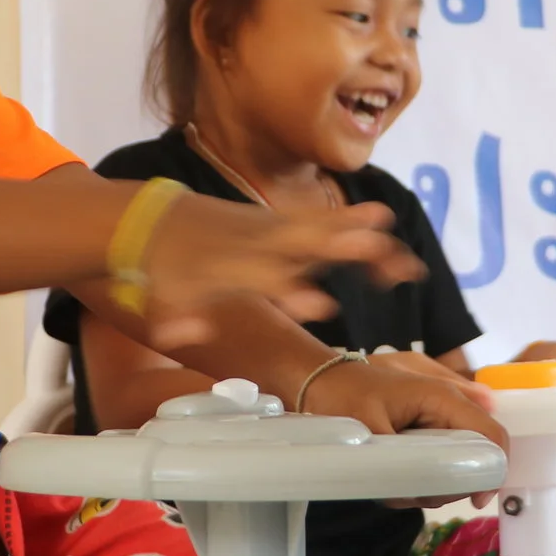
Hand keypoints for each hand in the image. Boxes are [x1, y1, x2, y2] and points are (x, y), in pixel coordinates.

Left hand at [141, 195, 418, 346]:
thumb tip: (177, 337)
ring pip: (324, 229)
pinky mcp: (279, 219)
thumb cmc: (162, 269)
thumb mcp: (163, 299)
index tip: (325, 309)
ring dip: (364, 238)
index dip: (294, 294)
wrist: (151, 218)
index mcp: (233, 268)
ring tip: (403, 256)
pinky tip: (385, 220)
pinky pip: (322, 219)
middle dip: (342, 248)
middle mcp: (258, 244)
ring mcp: (272, 228)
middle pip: (306, 244)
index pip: (268, 281)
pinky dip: (355, 220)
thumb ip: (178, 319)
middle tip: (382, 254)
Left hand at [303, 359, 508, 508]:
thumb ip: (403, 460)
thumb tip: (429, 488)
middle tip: (417, 493)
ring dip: (432, 482)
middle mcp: (447, 404)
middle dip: (453, 482)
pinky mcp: (426, 427)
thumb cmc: (341, 394)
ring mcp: (437, 416)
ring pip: (457, 461)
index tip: (476, 499)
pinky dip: (419, 475)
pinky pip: (438, 458)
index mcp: (442, 397)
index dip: (494, 470)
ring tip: (396, 483)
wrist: (318, 378)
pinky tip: (393, 477)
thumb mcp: (370, 428)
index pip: (492, 434)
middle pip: (477, 453)